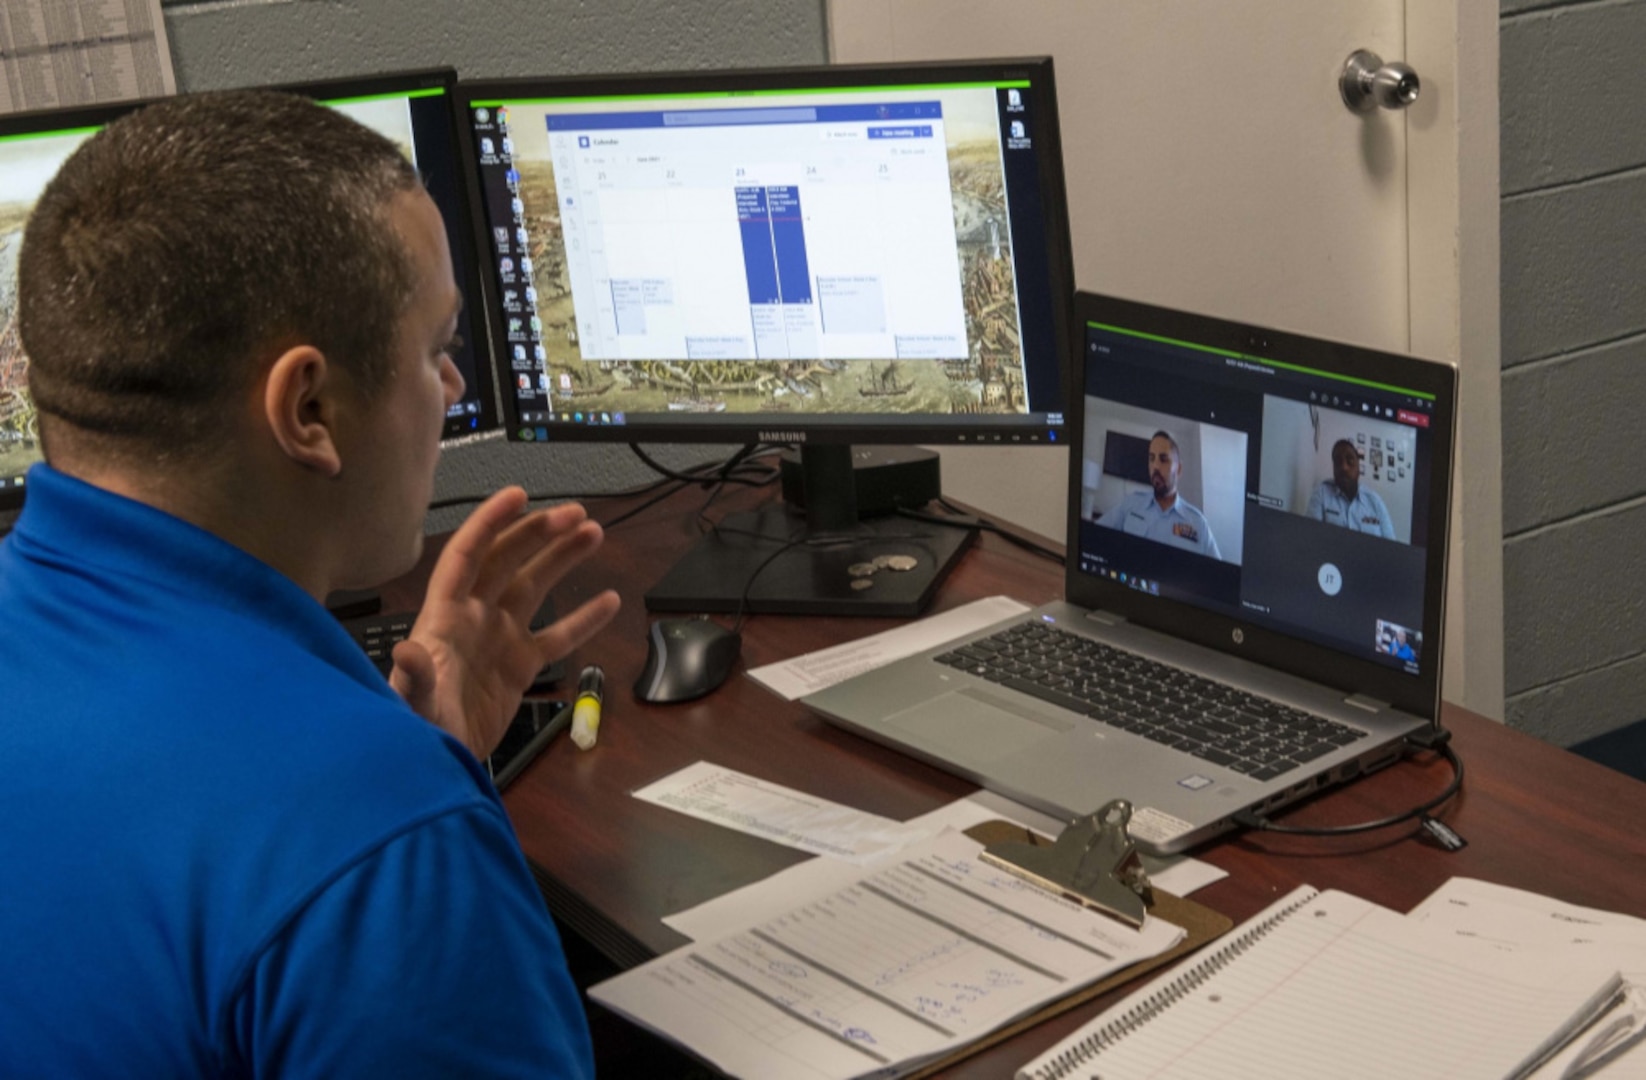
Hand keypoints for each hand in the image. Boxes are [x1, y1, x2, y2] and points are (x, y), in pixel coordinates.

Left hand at [389, 487, 620, 758]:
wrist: (439, 768)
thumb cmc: (418, 731)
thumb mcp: (413, 704)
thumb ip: (413, 678)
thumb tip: (408, 652)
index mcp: (445, 617)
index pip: (467, 557)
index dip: (490, 523)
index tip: (519, 495)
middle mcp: (474, 619)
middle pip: (507, 561)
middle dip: (538, 534)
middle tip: (575, 514)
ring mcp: (499, 640)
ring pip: (534, 587)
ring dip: (561, 559)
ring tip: (593, 532)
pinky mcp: (520, 667)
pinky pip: (556, 636)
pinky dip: (583, 618)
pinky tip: (609, 599)